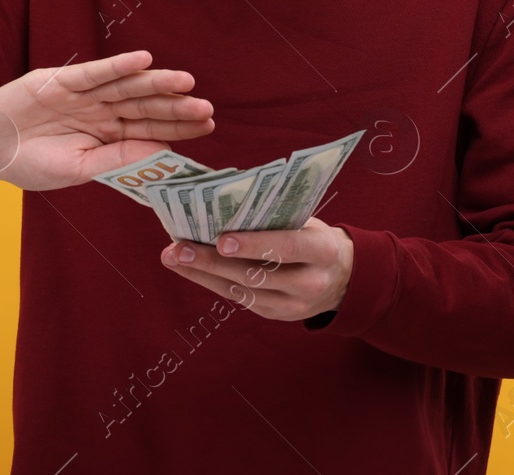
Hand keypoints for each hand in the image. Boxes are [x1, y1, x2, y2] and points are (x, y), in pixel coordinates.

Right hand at [0, 50, 213, 191]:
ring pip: (126, 87)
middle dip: (175, 107)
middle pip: (144, 106)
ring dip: (155, 83)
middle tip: (206, 107)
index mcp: (107, 135)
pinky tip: (142, 61)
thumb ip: (116, 158)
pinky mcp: (62, 81)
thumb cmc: (31, 163)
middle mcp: (101, 111)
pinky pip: (95, 72)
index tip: (208, 125)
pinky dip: (118, 66)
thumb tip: (160, 151)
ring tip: (185, 81)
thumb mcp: (78, 169)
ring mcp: (84, 95)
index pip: (150, 129)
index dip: (178, 127)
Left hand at [160, 217, 353, 321]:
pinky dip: (211, 282)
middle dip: (212, 261)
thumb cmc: (313, 236)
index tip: (221, 240)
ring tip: (172, 256)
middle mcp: (309, 282)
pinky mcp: (275, 315)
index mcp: (322, 250)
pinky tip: (188, 268)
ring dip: (202, 273)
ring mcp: (292, 305)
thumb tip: (223, 199)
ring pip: (241, 290)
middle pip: (256, 274)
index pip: (288, 247)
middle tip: (178, 248)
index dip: (255, 244)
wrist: (341, 278)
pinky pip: (239, 298)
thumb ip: (274, 215)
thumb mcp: (306, 221)